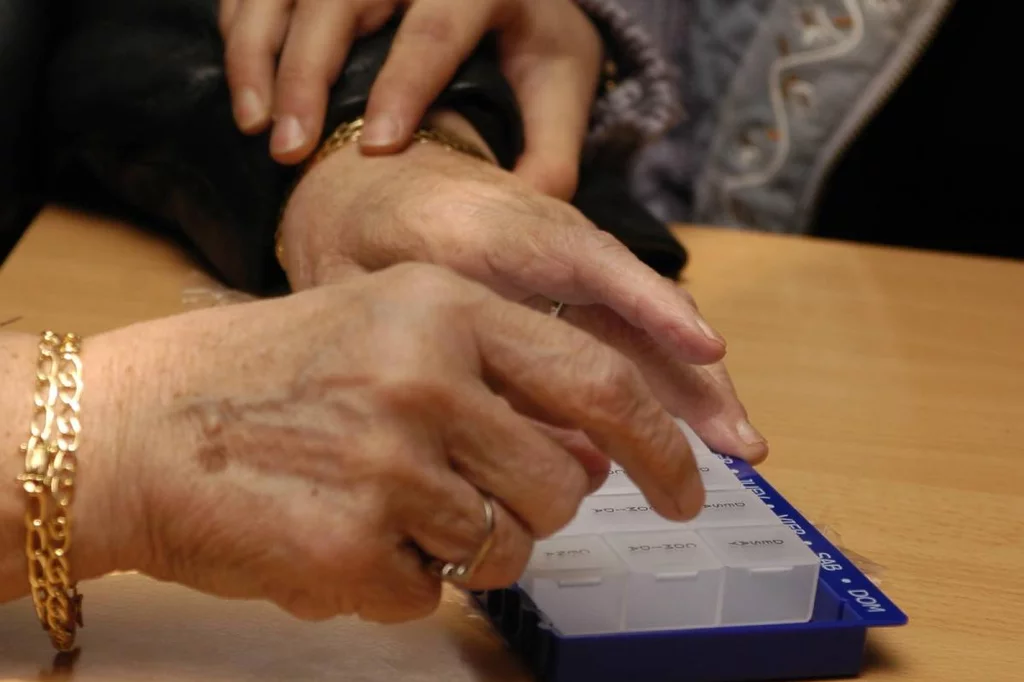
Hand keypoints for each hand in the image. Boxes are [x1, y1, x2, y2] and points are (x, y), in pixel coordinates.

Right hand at [94, 264, 702, 622]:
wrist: (139, 422)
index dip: (662, 445)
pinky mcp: (353, 545)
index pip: (599, 382)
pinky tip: (333, 533)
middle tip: (480, 504)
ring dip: (465, 549)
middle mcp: (428, 375)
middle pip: (564, 486)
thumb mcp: (388, 327)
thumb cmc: (268, 375)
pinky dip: (394, 580)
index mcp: (445, 307)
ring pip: (507, 549)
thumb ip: (496, 376)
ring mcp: (392, 462)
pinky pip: (429, 594)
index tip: (689, 490)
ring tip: (387, 509)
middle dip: (541, 512)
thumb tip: (590, 454)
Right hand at [219, 0, 600, 197]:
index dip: (403, 85)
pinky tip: (246, 92)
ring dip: (258, 54)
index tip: (378, 148)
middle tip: (289, 152)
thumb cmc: (532, 41)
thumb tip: (528, 214)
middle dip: (307, 75)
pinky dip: (241, 33)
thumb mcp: (559, 85)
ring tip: (253, 127)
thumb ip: (552, 148)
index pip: (436, 28)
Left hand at [276, 120, 767, 461]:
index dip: (644, 305)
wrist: (371, 173)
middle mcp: (549, 235)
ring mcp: (570, 255)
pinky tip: (694, 420)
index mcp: (487, 229)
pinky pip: (631, 327)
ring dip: (695, 384)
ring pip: (646, 322)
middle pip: (636, 302)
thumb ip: (430, 343)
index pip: (581, 261)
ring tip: (740, 446)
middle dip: (693, 374)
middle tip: (739, 444)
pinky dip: (666, 374)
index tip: (702, 347)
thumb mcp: (361, 283)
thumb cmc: (358, 232)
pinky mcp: (575, 277)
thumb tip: (503, 425)